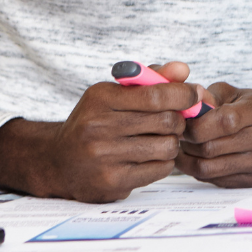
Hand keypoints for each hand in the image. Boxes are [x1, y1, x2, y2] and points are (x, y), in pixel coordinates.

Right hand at [44, 61, 203, 202]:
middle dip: (178, 120)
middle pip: (168, 121)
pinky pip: (161, 169)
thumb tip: (183, 70)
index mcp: (100, 98)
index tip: (193, 95)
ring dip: (171, 142)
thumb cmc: (95, 122)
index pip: (156, 95)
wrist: (58, 161)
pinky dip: (163, 162)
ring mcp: (105, 156)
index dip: (184, 95)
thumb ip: (151, 79)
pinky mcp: (113, 181)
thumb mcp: (114, 93)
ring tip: (158, 139)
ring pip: (168, 146)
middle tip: (172, 121)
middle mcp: (99, 127)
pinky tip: (150, 157)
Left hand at [176, 83, 251, 187]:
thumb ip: (209, 97)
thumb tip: (187, 107)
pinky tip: (193, 159)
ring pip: (209, 168)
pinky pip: (214, 180)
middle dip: (188, 143)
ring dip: (188, 159)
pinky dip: (197, 171)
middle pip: (213, 147)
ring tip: (182, 148)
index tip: (182, 123)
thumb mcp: (232, 93)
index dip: (196, 125)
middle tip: (178, 136)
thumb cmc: (247, 109)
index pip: (225, 121)